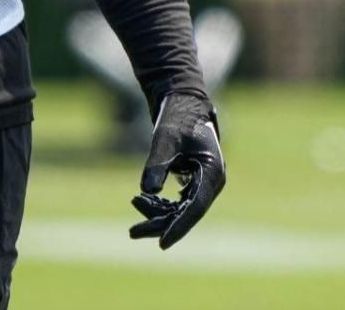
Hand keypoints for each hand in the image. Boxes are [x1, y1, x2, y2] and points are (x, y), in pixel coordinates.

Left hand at [129, 91, 224, 248]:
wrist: (183, 102)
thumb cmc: (177, 116)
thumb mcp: (165, 137)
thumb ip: (157, 163)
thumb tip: (148, 192)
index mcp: (212, 171)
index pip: (195, 208)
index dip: (178, 227)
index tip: (162, 243)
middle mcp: (211, 181)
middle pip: (186, 213)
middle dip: (160, 223)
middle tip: (132, 232)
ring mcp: (203, 183)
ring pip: (180, 210)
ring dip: (157, 212)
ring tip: (135, 202)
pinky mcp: (194, 182)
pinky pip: (178, 202)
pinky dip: (159, 204)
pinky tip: (143, 200)